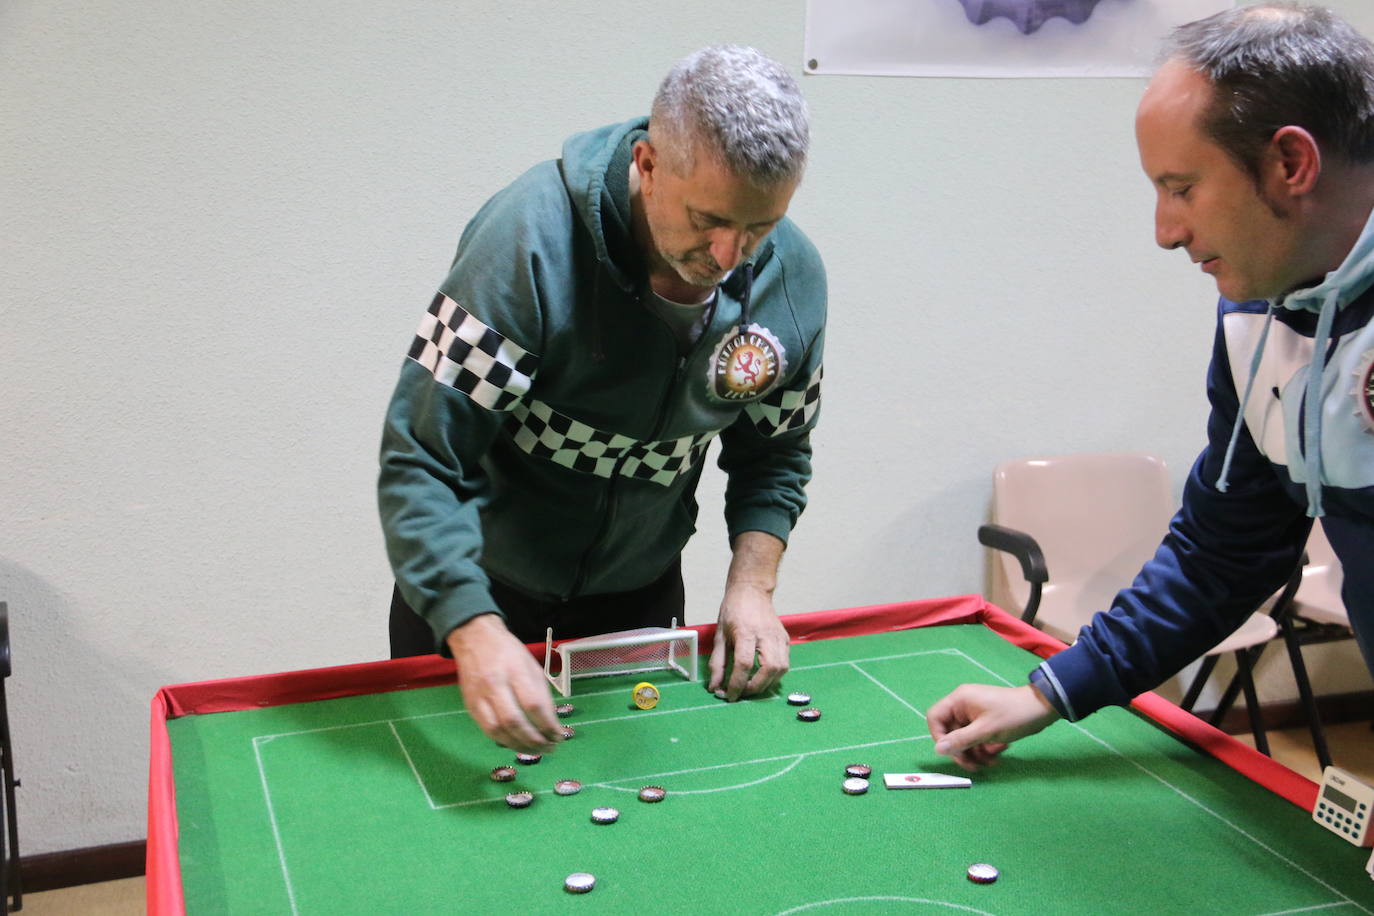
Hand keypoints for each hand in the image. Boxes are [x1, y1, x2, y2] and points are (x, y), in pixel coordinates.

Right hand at [445, 613, 563, 754]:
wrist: (475, 638)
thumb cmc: (509, 652)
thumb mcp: (531, 665)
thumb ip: (541, 693)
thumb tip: (551, 723)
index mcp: (515, 670)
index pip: (533, 704)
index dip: (548, 725)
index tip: (559, 736)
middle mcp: (495, 684)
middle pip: (514, 721)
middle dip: (535, 740)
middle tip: (550, 748)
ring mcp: (479, 696)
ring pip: (498, 731)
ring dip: (520, 746)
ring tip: (537, 750)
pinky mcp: (470, 706)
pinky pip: (488, 731)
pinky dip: (505, 741)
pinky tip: (518, 744)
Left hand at [707, 583, 789, 700]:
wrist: (751, 591)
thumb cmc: (733, 610)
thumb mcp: (719, 635)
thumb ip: (717, 663)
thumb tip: (715, 687)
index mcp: (746, 632)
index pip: (744, 664)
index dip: (737, 684)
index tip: (729, 696)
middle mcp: (766, 635)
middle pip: (768, 669)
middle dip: (755, 687)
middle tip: (742, 693)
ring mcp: (779, 637)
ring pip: (781, 669)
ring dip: (767, 684)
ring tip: (751, 687)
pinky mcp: (785, 639)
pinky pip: (785, 664)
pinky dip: (774, 676)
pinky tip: (762, 676)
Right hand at [926, 683, 1060, 771]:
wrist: (1042, 709)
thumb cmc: (1012, 716)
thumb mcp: (985, 731)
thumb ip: (960, 740)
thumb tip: (938, 750)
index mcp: (959, 700)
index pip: (935, 718)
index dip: (939, 737)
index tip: (952, 753)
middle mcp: (963, 705)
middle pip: (950, 732)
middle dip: (963, 750)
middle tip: (975, 765)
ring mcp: (974, 713)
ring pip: (964, 738)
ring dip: (975, 752)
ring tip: (992, 760)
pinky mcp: (985, 721)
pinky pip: (976, 737)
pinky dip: (984, 748)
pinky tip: (998, 753)